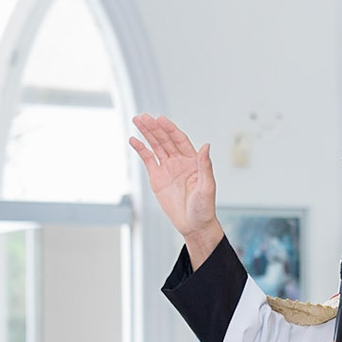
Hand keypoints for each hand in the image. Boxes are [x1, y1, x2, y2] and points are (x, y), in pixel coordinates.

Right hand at [129, 114, 223, 264]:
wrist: (193, 225)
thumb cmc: (204, 207)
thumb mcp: (207, 186)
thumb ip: (205, 166)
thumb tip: (206, 146)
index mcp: (192, 160)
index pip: (179, 139)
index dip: (170, 129)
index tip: (161, 119)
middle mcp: (179, 161)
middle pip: (165, 139)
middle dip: (155, 128)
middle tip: (144, 117)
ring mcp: (167, 168)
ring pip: (156, 146)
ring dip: (147, 133)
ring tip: (137, 120)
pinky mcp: (157, 178)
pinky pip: (148, 160)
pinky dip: (141, 149)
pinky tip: (134, 140)